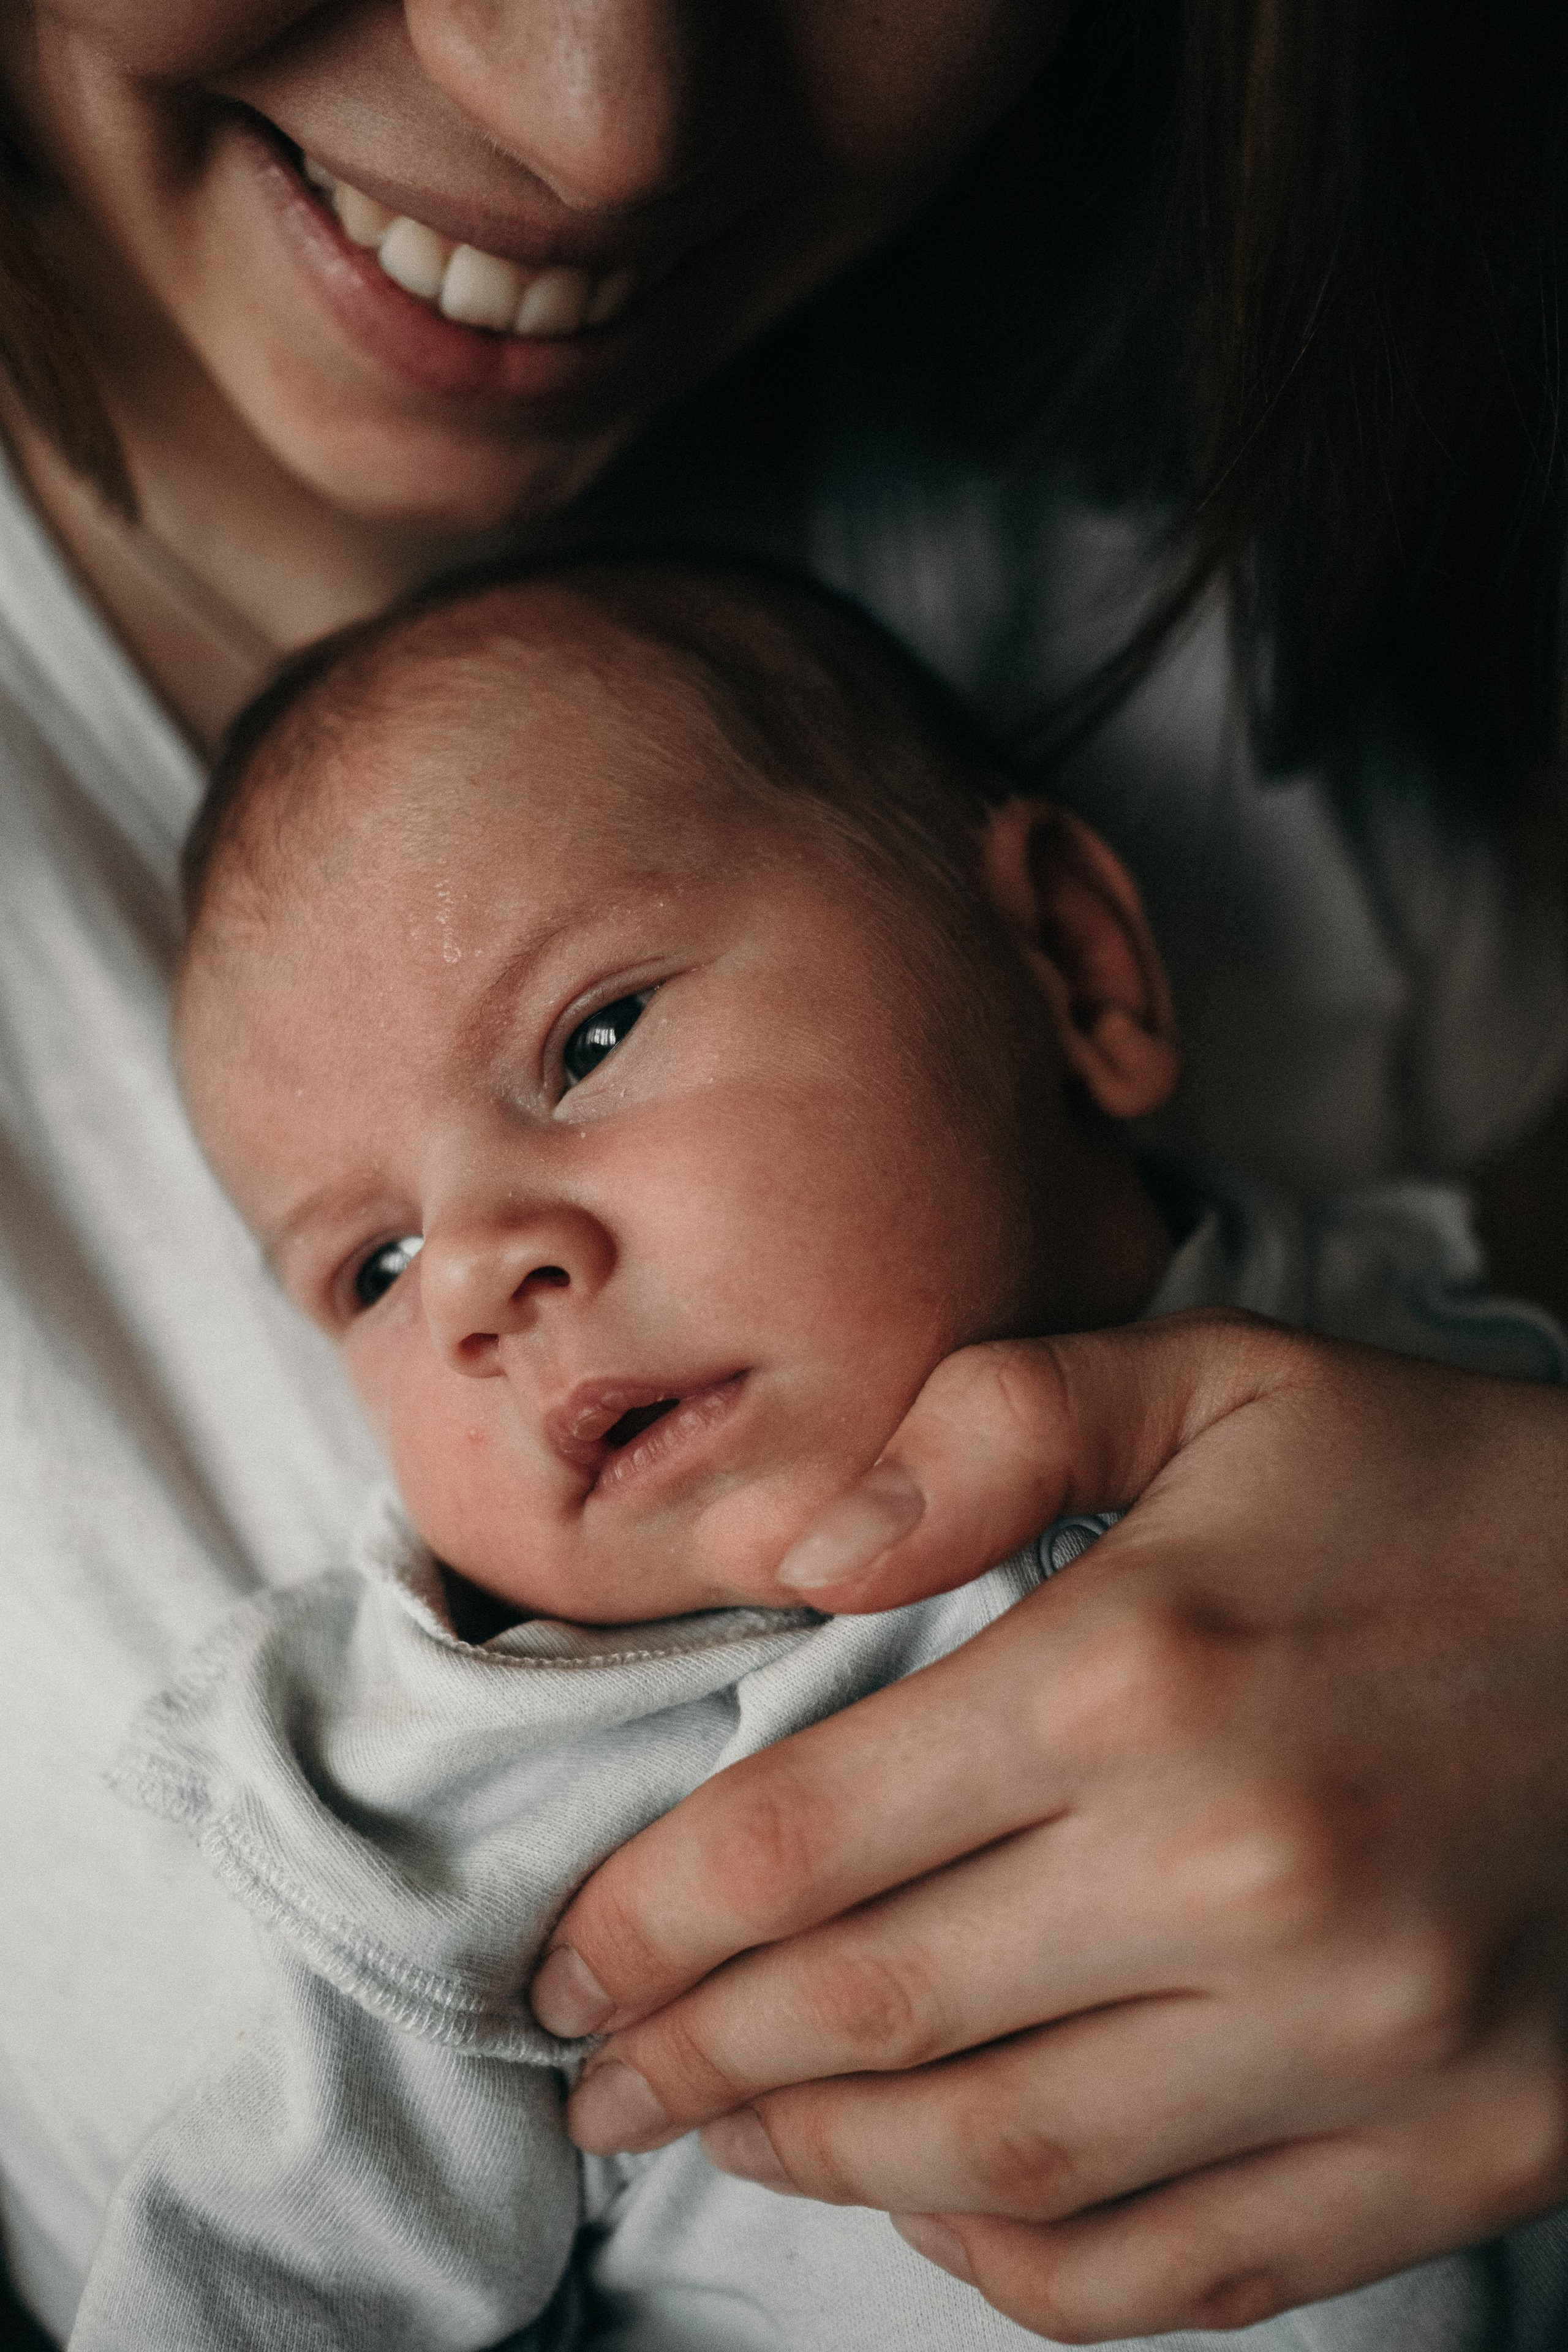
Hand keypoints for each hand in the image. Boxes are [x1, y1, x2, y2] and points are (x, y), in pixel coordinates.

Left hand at [531, 1315, 1567, 2340]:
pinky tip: (938, 2206)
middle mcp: (1241, 1876)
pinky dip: (1020, 2264)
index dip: (643, 1918)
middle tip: (598, 2072)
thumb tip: (787, 1553)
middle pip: (866, 2015)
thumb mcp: (1218, 1383)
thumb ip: (988, 1429)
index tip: (560, 1963)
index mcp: (1147, 1671)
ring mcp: (1363, 2041)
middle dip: (689, 2054)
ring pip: (997, 2164)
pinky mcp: (1462, 2146)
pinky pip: (1178, 2267)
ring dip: (819, 2163)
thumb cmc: (1442, 1492)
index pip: (800, 1840)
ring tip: (722, 2132)